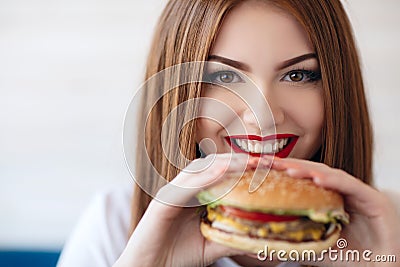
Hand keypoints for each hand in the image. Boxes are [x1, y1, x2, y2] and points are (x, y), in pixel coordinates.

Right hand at [114, 153, 258, 266]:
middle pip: (212, 166)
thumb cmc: (177, 256)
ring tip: (248, 163)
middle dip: (238, 162)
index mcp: (195, 195)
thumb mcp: (211, 244)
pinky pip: (185, 186)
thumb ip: (231, 236)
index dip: (244, 168)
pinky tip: (222, 172)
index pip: (222, 174)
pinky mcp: (163, 202)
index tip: (269, 168)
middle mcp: (184, 189)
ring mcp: (173, 193)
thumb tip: (260, 238)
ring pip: (200, 170)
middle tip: (264, 162)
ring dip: (224, 164)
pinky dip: (204, 178)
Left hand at [264, 156, 399, 266]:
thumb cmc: (350, 259)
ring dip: (307, 171)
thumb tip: (266, 236)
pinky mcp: (374, 199)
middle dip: (287, 166)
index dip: (279, 172)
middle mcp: (343, 192)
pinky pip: (351, 186)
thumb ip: (296, 237)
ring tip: (286, 170)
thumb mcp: (315, 245)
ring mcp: (359, 193)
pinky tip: (317, 179)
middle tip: (265, 162)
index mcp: (328, 198)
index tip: (257, 167)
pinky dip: (333, 181)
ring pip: (329, 175)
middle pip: (311, 173)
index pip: (301, 180)